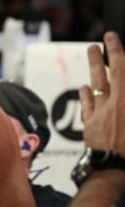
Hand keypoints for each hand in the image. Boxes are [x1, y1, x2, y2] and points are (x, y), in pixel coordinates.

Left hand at [80, 31, 124, 154]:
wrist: (114, 170)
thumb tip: (121, 84)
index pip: (122, 70)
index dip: (118, 51)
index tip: (112, 36)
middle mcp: (113, 104)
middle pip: (106, 74)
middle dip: (102, 55)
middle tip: (98, 41)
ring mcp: (100, 114)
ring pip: (95, 86)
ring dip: (93, 69)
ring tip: (91, 54)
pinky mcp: (91, 125)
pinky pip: (86, 105)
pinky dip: (86, 94)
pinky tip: (84, 87)